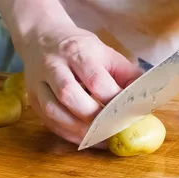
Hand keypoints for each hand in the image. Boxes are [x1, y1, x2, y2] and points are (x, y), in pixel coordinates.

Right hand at [16, 24, 142, 144]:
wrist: (41, 37)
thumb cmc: (79, 48)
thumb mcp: (105, 52)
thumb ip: (125, 74)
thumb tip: (146, 97)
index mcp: (77, 51)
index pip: (96, 80)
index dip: (113, 100)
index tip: (130, 114)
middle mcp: (54, 66)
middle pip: (71, 96)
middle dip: (95, 118)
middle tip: (116, 129)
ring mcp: (39, 83)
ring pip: (55, 111)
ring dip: (80, 130)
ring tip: (102, 139)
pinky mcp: (32, 99)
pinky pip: (49, 122)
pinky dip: (69, 134)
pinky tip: (87, 140)